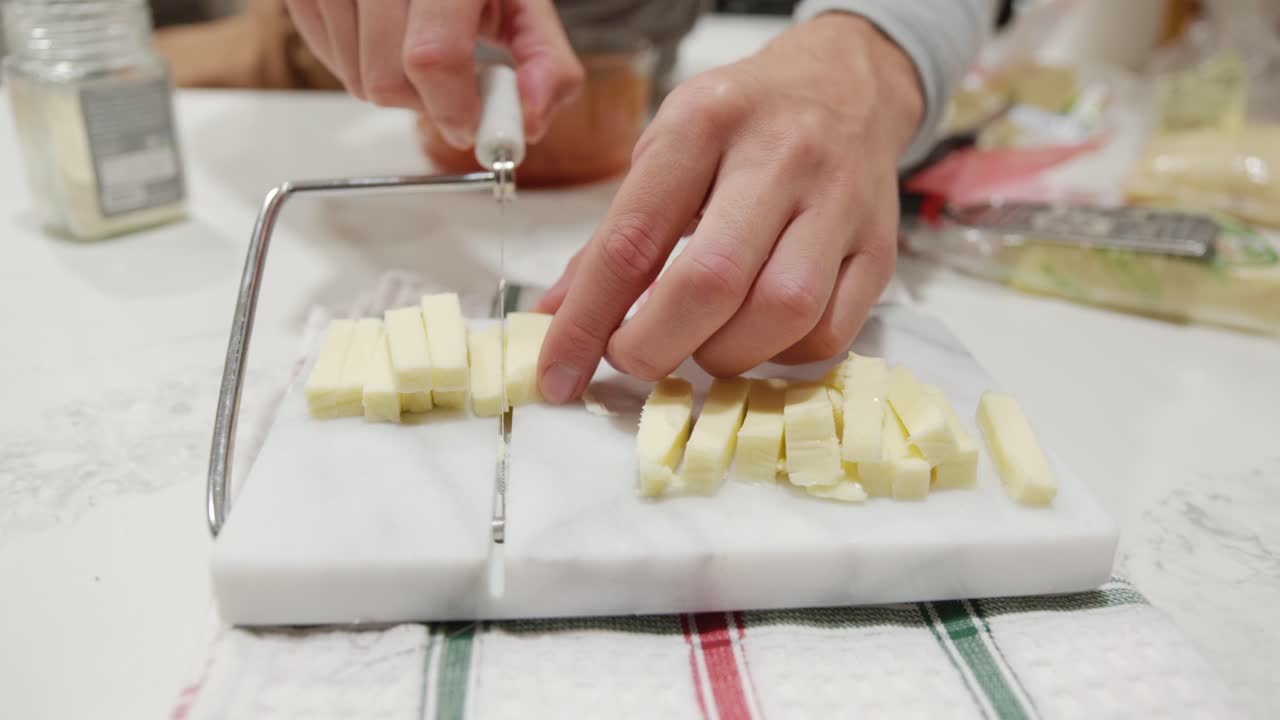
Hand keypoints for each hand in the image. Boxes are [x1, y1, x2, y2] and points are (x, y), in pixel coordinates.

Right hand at [284, 0, 583, 145]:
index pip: (433, 54)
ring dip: (397, 87)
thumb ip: (545, 63)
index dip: (453, 105)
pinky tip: (388, 38)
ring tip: (420, 46)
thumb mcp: (523, 2)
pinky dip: (364, 66)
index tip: (471, 124)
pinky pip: (330, 61)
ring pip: (356, 79)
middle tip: (451, 83)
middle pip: (387, 78)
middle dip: (426, 101)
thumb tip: (531, 122)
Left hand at [533, 14, 923, 402]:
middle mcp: (779, 157)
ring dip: (723, 355)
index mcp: (703, 124)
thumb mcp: (664, 151)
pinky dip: (781, 356)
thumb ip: (612, 239)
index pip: (632, 239)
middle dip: (654, 346)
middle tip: (632, 359)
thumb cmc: (741, 124)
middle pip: (710, 282)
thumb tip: (556, 319)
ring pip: (781, 313)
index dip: (586, 321)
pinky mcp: (878, 248)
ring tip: (699, 345)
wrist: (848, 84)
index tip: (559, 372)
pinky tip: (756, 338)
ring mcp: (838, 203)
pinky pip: (830, 332)